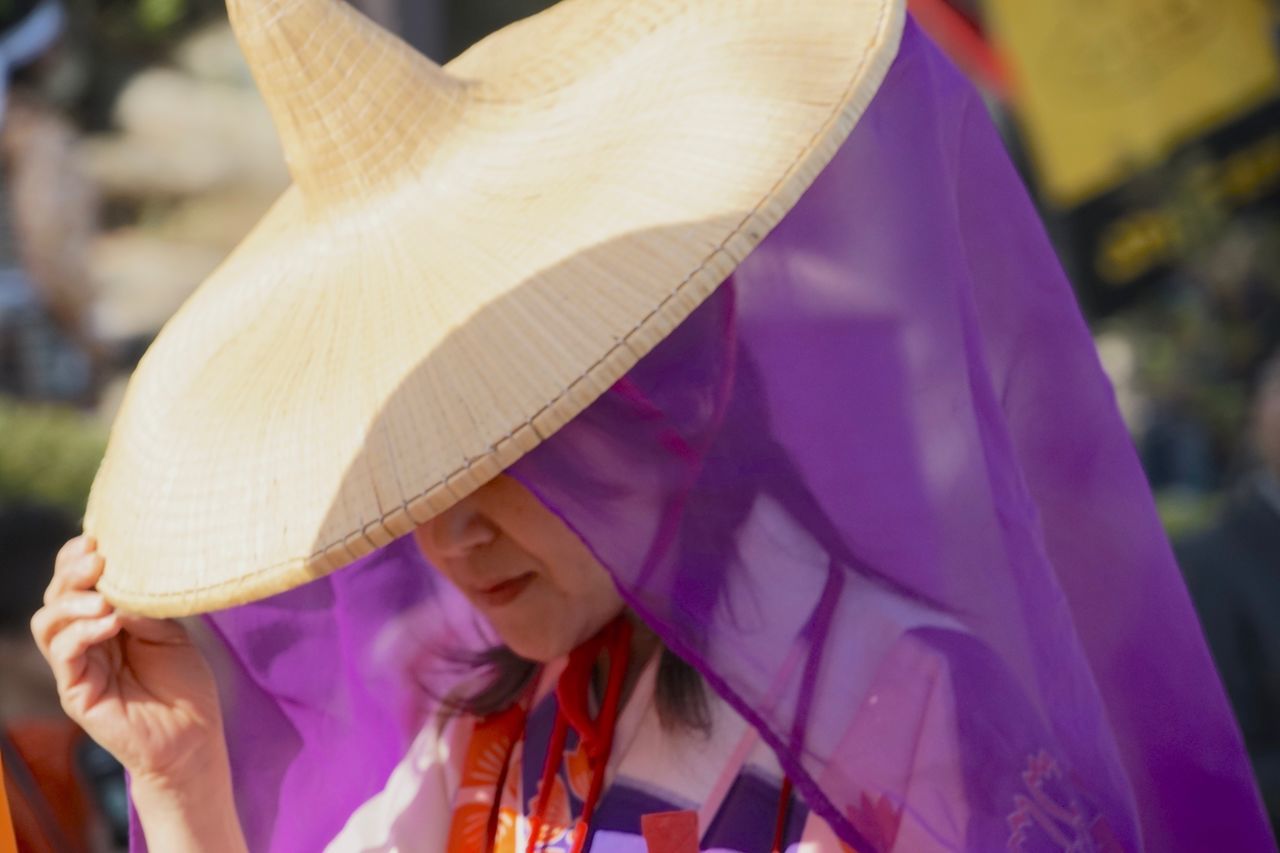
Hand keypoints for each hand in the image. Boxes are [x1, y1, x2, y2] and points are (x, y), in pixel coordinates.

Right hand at [30, 535, 224, 787]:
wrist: (193, 736)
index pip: (77, 583)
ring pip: (48, 623)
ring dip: (72, 602)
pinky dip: (81, 633)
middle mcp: (85, 640)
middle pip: (57, 596)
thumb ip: (145, 608)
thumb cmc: (185, 684)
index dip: (78, 558)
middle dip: (71, 572)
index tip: (97, 535)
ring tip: (103, 597)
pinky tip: (108, 623)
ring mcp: (77, 667)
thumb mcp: (170, 633)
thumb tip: (123, 579)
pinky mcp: (76, 693)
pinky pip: (63, 655)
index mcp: (106, 621)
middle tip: (97, 558)